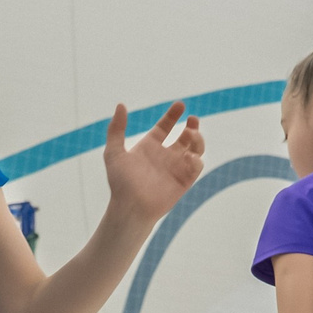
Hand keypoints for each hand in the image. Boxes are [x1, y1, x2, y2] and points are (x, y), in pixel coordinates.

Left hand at [100, 101, 204, 225]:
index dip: (173, 115)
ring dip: (197, 139)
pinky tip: (188, 156)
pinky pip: (197, 166)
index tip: (180, 105)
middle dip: (192, 126)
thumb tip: (120, 105)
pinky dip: (197, 159)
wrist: (130, 207)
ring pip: (195, 148)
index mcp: (150, 146)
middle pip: (185, 136)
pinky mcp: (185, 181)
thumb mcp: (114, 153)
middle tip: (192, 120)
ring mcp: (176, 168)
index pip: (165, 126)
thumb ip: (116, 129)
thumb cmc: (120, 183)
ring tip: (190, 134)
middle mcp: (165, 155)